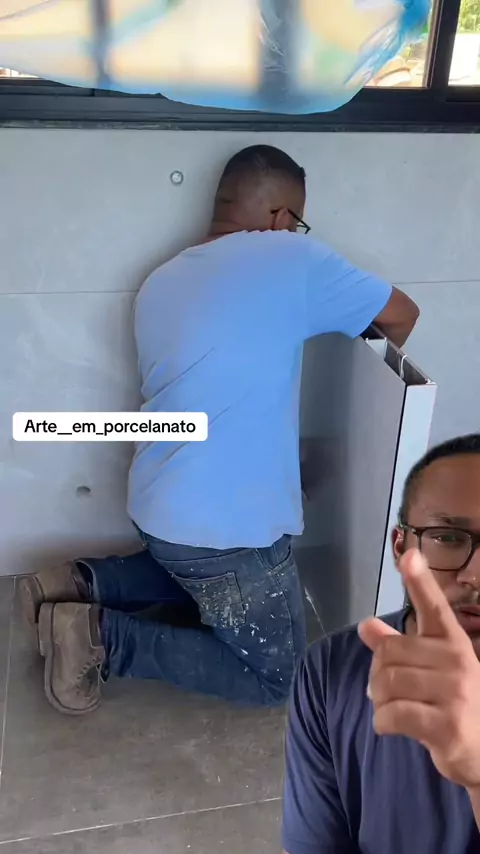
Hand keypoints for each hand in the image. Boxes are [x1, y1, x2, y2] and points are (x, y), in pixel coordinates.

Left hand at [358, 548, 479, 788]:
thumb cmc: (452, 705)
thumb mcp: (429, 671)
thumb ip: (396, 647)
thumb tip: (365, 624)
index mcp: (452, 642)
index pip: (433, 607)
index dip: (419, 581)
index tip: (409, 556)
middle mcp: (457, 661)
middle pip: (389, 653)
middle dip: (376, 675)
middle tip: (385, 691)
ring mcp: (454, 693)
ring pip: (387, 683)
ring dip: (378, 700)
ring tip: (390, 708)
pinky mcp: (446, 726)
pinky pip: (393, 714)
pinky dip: (383, 722)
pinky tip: (391, 726)